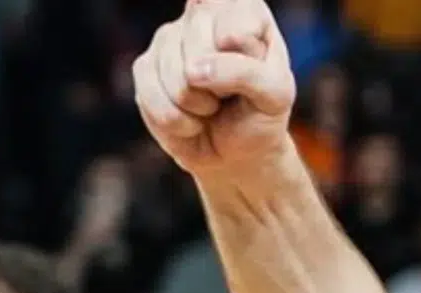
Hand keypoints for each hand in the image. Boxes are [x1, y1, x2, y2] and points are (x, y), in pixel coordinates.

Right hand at [132, 0, 296, 180]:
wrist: (236, 150)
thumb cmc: (261, 114)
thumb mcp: (275, 95)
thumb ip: (246, 73)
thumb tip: (194, 70)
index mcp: (244, 9)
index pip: (235, 25)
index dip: (245, 57)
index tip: (260, 68)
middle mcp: (202, 14)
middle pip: (201, 49)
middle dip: (220, 85)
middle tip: (231, 93)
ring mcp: (170, 37)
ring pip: (177, 75)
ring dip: (199, 105)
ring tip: (212, 106)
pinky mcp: (145, 66)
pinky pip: (153, 95)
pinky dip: (178, 120)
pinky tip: (191, 117)